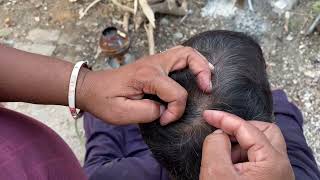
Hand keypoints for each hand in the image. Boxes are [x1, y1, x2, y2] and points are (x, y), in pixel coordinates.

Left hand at [78, 46, 212, 124]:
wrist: (91, 88)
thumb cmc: (104, 100)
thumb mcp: (122, 113)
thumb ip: (149, 112)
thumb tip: (164, 110)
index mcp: (147, 75)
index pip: (176, 92)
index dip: (176, 110)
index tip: (165, 120)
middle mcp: (153, 63)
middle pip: (187, 55)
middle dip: (202, 70)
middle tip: (208, 87)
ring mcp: (154, 61)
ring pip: (184, 52)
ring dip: (199, 64)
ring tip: (207, 79)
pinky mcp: (154, 65)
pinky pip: (178, 58)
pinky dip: (191, 64)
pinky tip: (195, 75)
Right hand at [199, 110, 293, 179]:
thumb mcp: (216, 172)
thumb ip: (215, 145)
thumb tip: (218, 133)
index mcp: (272, 161)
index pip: (247, 127)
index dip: (225, 118)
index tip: (208, 115)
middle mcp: (280, 166)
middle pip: (265, 130)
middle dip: (240, 129)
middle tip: (221, 134)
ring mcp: (276, 174)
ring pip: (261, 145)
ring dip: (238, 145)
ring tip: (222, 158)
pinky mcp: (269, 179)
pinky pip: (257, 159)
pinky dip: (241, 156)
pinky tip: (228, 166)